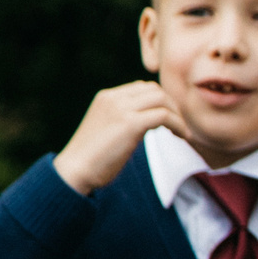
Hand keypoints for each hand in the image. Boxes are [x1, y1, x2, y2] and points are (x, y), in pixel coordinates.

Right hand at [54, 81, 181, 193]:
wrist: (75, 170)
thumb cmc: (92, 157)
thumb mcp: (107, 127)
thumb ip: (125, 118)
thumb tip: (150, 120)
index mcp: (107, 97)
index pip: (143, 87)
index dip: (161, 101)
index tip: (169, 119)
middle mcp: (113, 98)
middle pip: (155, 90)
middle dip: (172, 106)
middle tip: (179, 126)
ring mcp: (121, 109)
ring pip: (162, 99)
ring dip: (177, 115)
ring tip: (182, 132)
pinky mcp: (130, 124)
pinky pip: (164, 116)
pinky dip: (178, 125)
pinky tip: (181, 137)